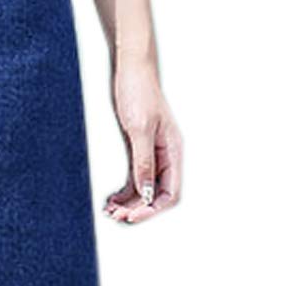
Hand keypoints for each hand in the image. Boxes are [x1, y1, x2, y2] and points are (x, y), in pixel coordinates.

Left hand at [105, 60, 181, 223]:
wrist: (129, 69)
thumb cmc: (139, 92)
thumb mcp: (140, 128)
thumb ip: (144, 161)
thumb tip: (146, 191)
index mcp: (173, 151)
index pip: (170, 192)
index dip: (153, 209)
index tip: (132, 216)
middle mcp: (165, 155)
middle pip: (156, 194)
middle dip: (138, 208)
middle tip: (116, 216)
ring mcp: (152, 153)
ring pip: (144, 188)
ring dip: (129, 203)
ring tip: (111, 211)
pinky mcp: (138, 148)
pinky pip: (134, 177)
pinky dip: (124, 191)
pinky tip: (111, 198)